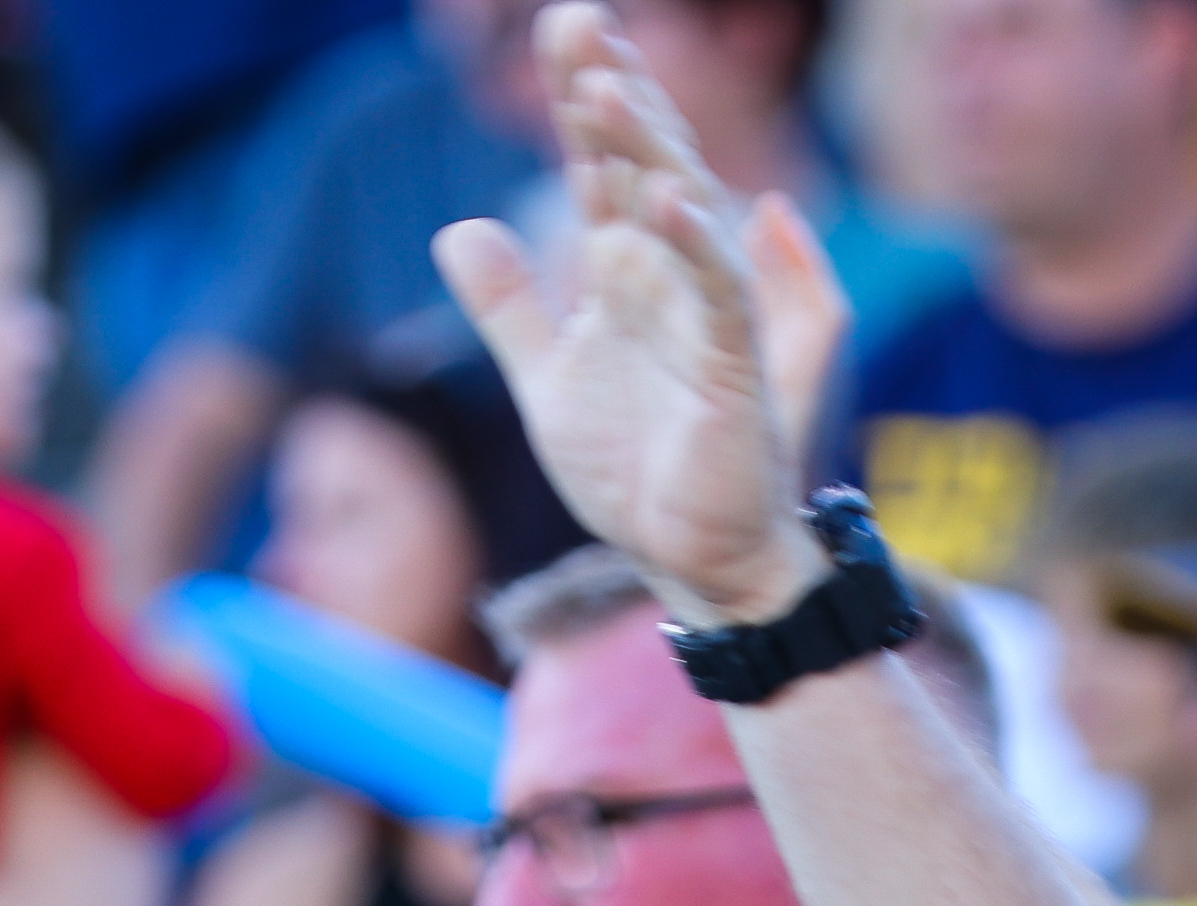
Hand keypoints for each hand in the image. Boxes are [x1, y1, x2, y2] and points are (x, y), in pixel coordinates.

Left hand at [434, 8, 819, 624]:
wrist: (693, 561)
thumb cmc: (637, 473)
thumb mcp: (548, 382)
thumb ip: (509, 306)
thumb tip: (460, 227)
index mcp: (630, 272)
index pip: (603, 167)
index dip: (582, 101)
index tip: (558, 33)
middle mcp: (673, 277)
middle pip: (643, 163)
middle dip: (613, 92)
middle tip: (576, 20)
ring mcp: (709, 314)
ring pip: (681, 207)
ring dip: (644, 147)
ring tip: (602, 86)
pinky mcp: (736, 365)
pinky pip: (719, 291)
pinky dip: (693, 243)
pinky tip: (661, 198)